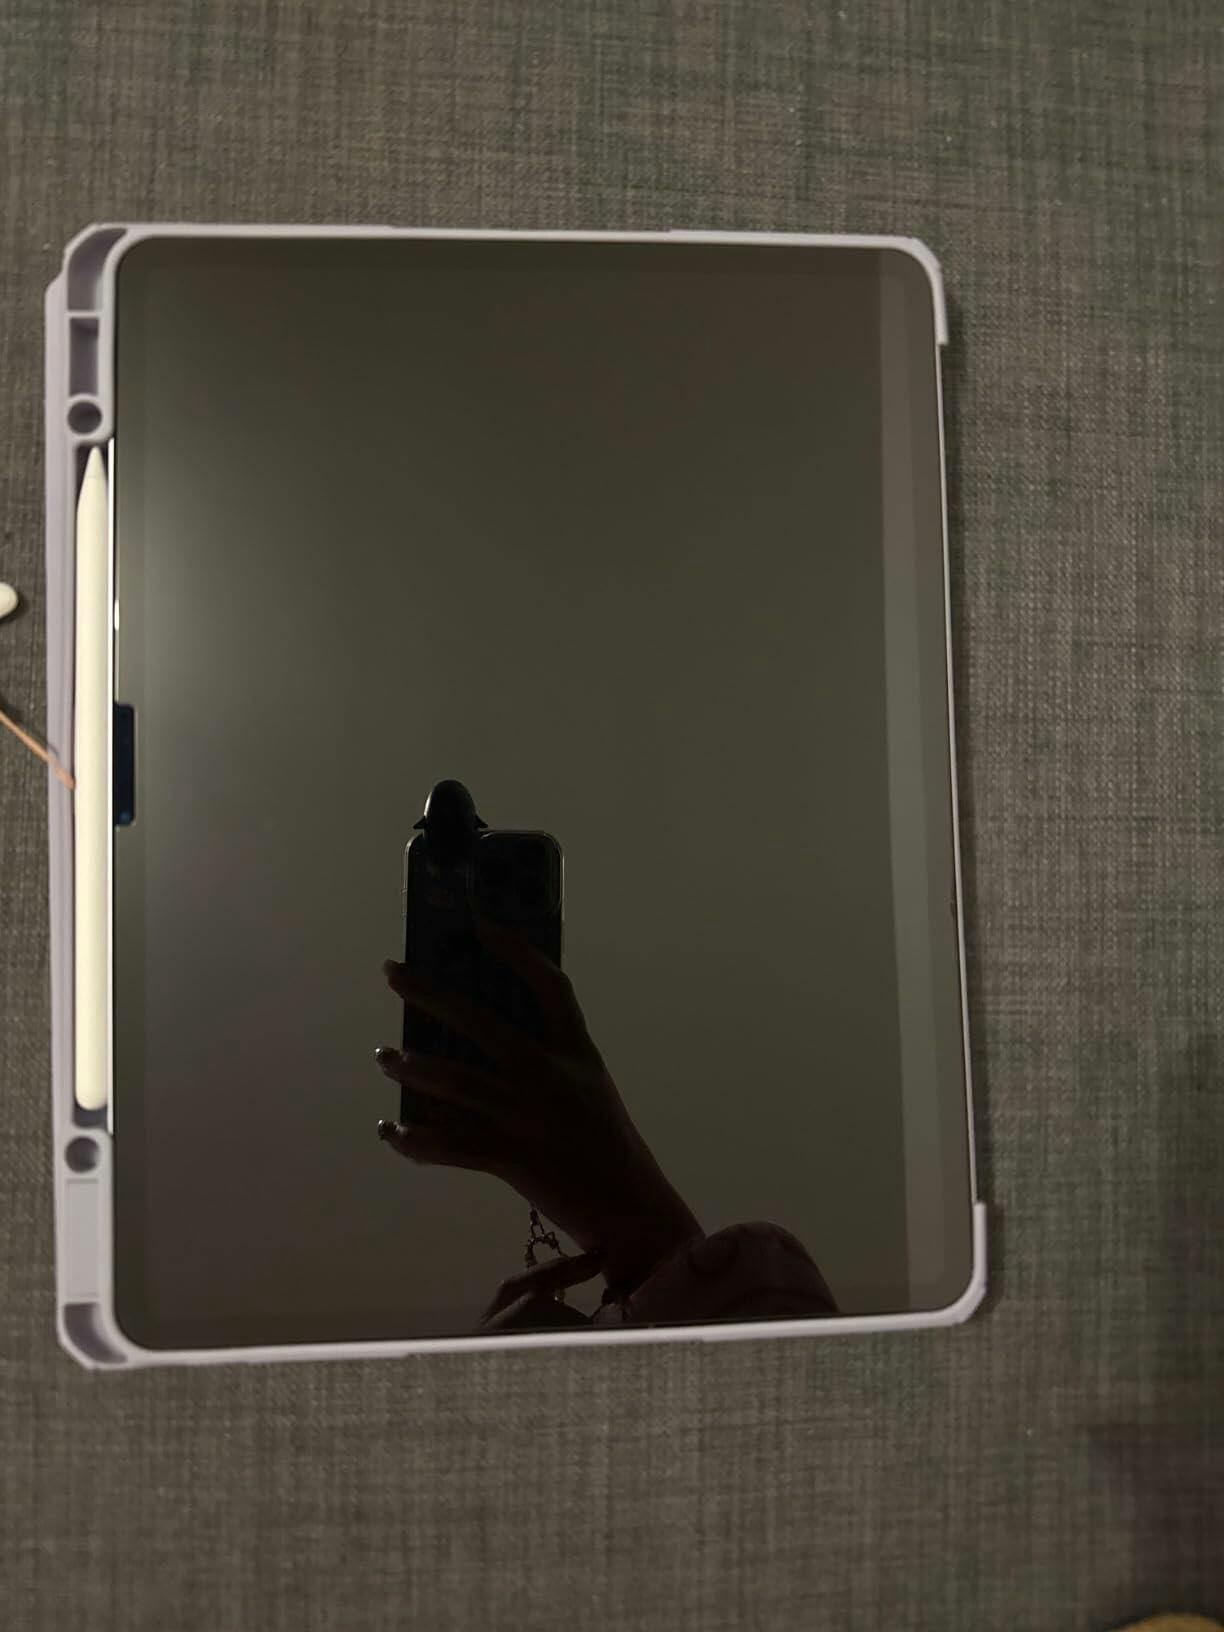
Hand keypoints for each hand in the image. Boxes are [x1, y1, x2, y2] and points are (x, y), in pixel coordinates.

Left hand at [376, 917, 700, 1295]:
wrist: (631, 1209)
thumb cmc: (609, 1145)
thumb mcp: (592, 1086)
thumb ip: (554, 1058)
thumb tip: (494, 1038)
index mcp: (575, 1051)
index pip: (549, 985)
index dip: (515, 950)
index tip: (479, 924)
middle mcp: (548, 1074)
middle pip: (480, 1022)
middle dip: (430, 994)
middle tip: (394, 972)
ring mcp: (527, 1115)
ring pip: (455, 1081)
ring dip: (411, 1067)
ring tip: (384, 1056)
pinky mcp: (510, 1156)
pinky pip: (450, 1145)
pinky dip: (415, 1141)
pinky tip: (391, 1132)